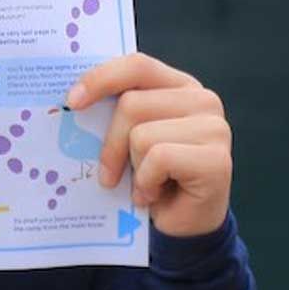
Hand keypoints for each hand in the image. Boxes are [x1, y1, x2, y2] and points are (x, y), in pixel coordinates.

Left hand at [67, 53, 230, 238]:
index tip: (72, 102)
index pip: (137, 65)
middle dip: (111, 145)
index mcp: (179, 86)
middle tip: (108, 176)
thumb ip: (117, 115)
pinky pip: (158, 159)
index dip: (101, 79)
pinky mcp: (216, 159)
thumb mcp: (131, 139)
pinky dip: (146, 183)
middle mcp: (202, 100)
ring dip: (133, 169)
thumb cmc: (153, 179)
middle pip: (132, 104)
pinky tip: (155, 195)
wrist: (184, 225)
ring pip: (142, 135)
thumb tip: (74, 103)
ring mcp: (214, 128)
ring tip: (143, 185)